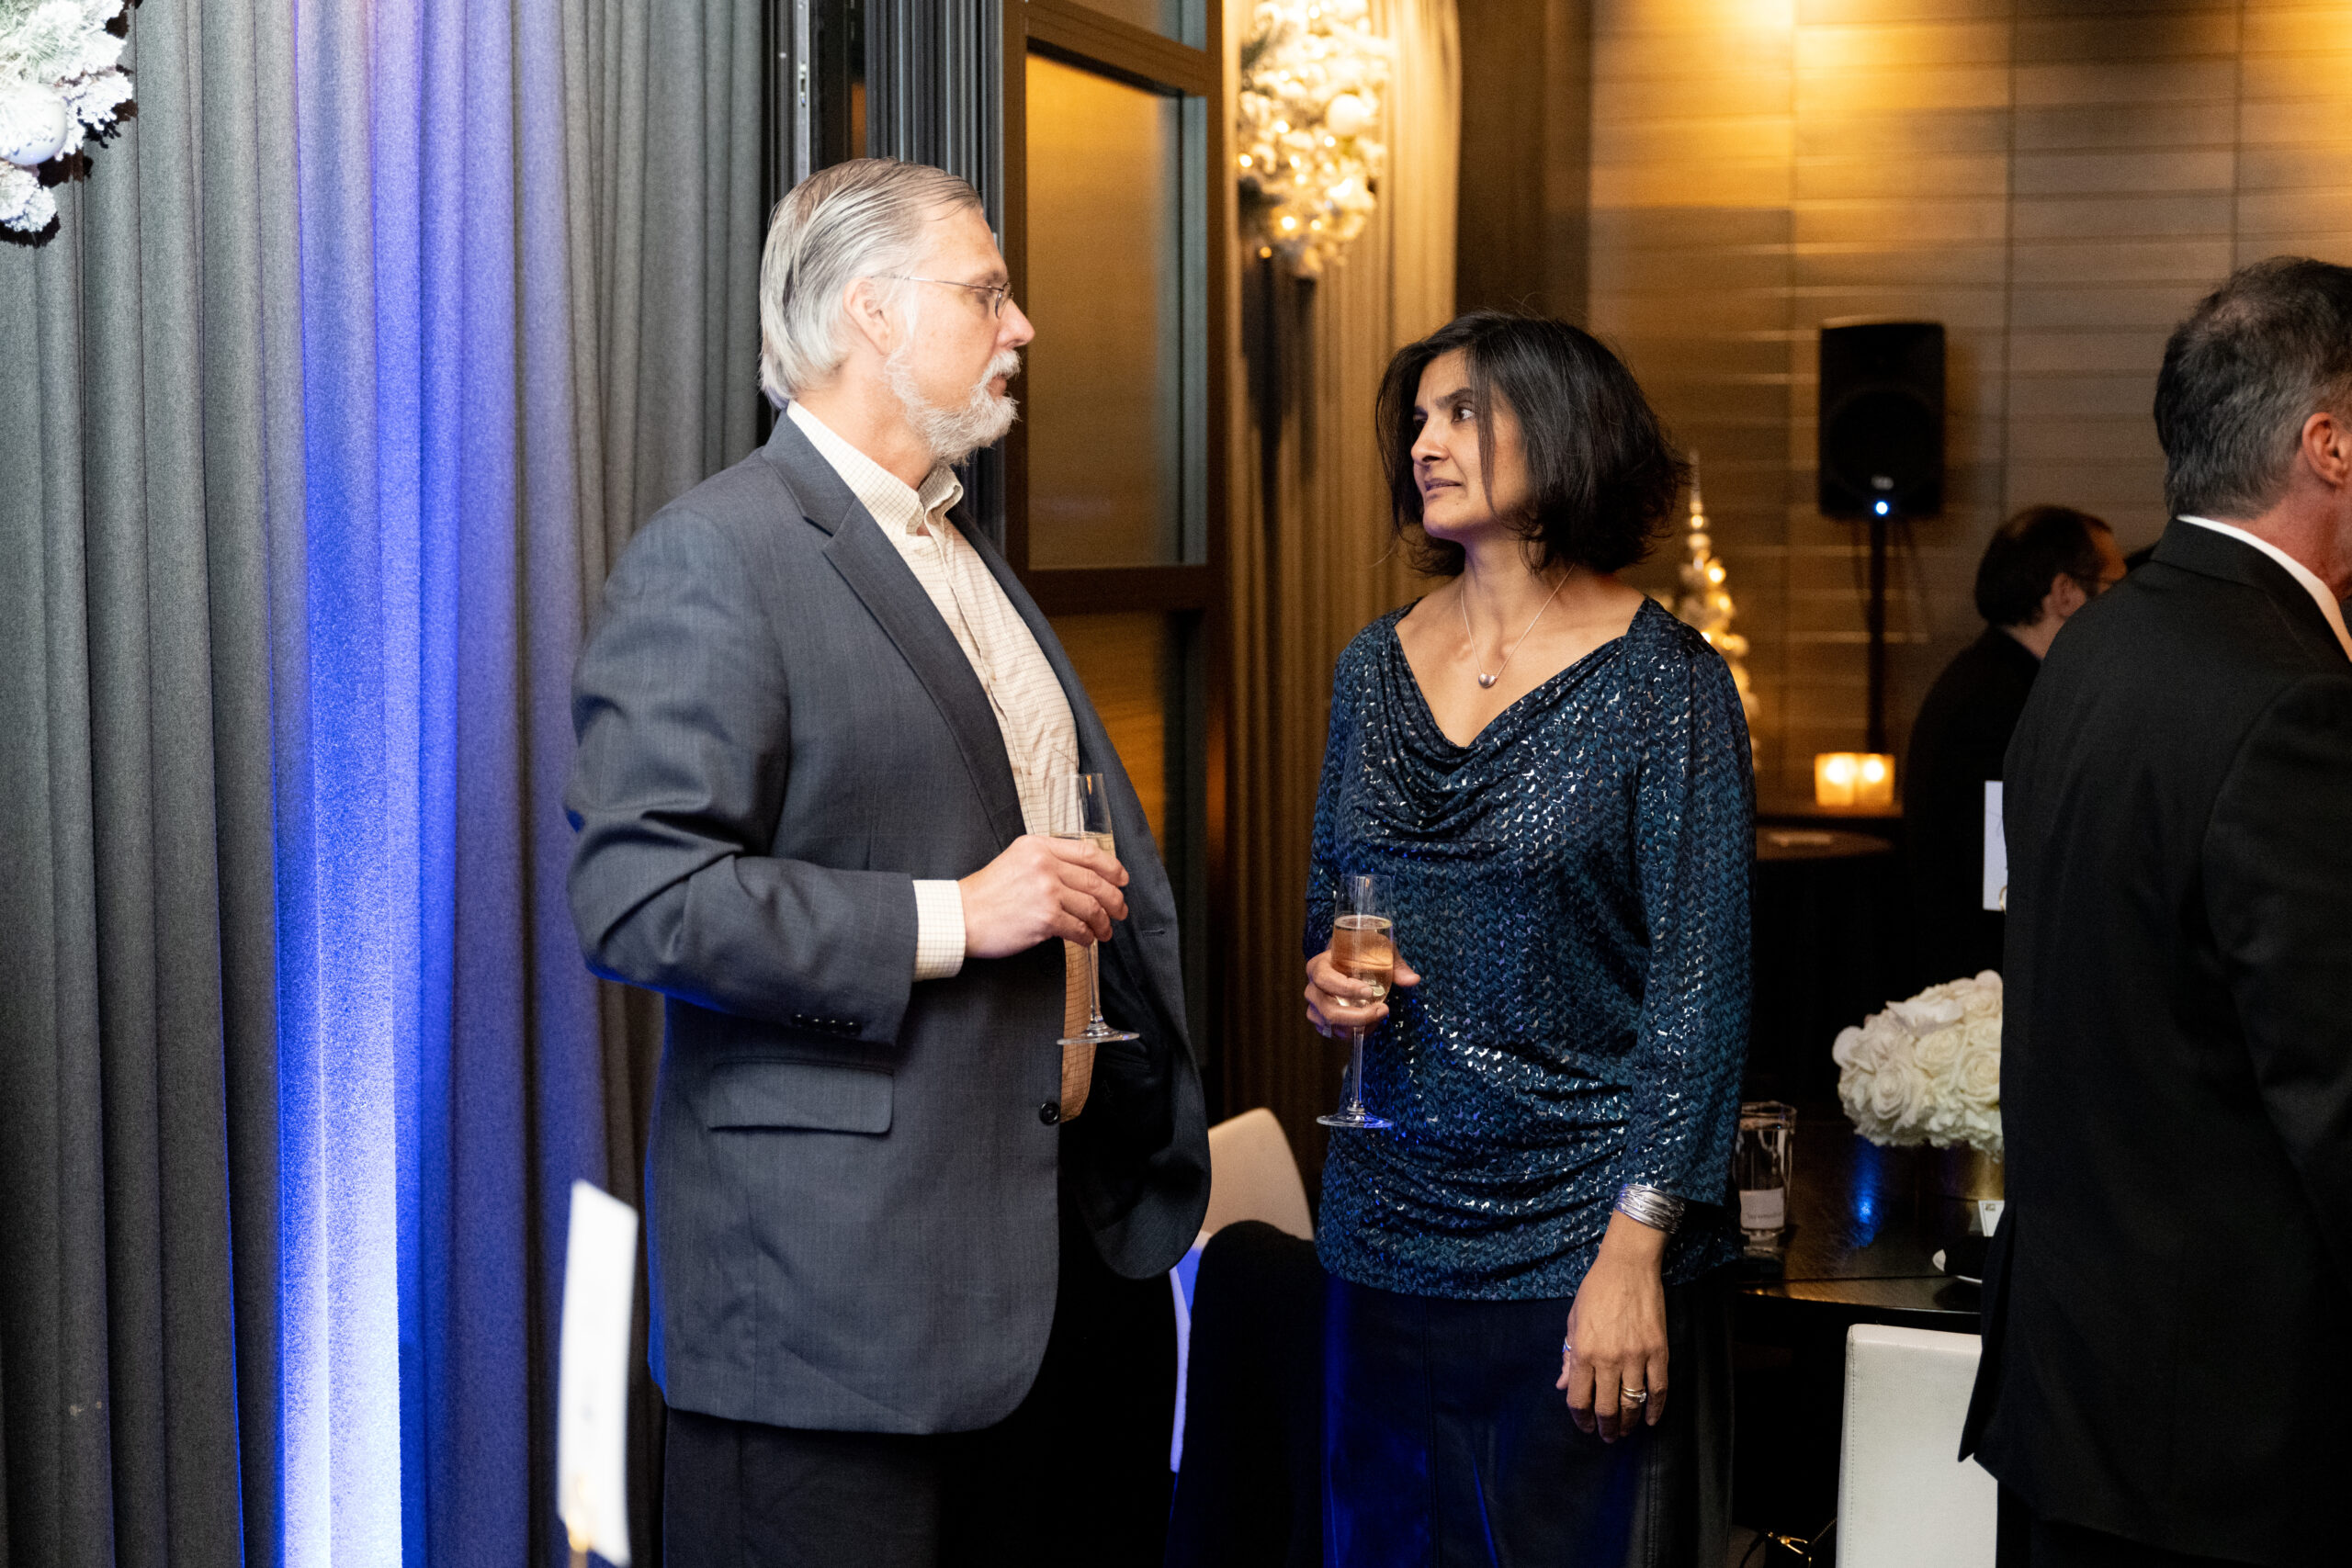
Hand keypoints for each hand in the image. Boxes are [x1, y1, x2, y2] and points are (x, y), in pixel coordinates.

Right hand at [958, 835, 1128, 958]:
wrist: (963, 916)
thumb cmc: (987, 893)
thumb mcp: (1017, 860)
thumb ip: (1047, 861)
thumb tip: (1083, 876)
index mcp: (1039, 846)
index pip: (1088, 852)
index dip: (1112, 867)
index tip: (1121, 879)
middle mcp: (1045, 865)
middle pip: (1096, 881)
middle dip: (1115, 899)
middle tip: (1120, 910)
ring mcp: (1046, 891)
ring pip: (1092, 906)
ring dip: (1103, 922)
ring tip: (1104, 930)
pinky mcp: (1045, 918)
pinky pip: (1079, 928)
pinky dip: (1087, 936)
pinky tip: (1086, 939)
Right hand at [1303, 945, 1419, 1036]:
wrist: (1349, 961)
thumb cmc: (1361, 953)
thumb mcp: (1379, 951)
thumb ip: (1395, 965)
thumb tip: (1413, 980)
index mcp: (1318, 965)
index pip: (1324, 978)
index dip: (1344, 988)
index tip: (1369, 991)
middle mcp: (1312, 988)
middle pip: (1327, 1009)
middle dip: (1357, 1016)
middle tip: (1382, 1010)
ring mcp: (1315, 1007)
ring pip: (1330, 1025)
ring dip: (1358, 1025)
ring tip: (1379, 1015)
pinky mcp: (1322, 1021)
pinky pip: (1335, 1033)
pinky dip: (1355, 1032)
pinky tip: (1371, 1023)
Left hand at [1556, 1211, 1670, 1441]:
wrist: (1627, 1267)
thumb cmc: (1596, 1291)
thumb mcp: (1573, 1321)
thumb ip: (1568, 1355)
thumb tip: (1562, 1385)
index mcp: (1584, 1351)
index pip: (1579, 1398)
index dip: (1580, 1418)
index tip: (1583, 1425)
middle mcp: (1609, 1358)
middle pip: (1606, 1408)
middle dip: (1605, 1428)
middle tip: (1606, 1436)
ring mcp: (1636, 1356)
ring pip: (1632, 1403)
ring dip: (1628, 1423)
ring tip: (1625, 1431)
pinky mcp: (1658, 1351)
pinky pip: (1659, 1389)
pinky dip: (1656, 1409)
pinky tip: (1650, 1420)